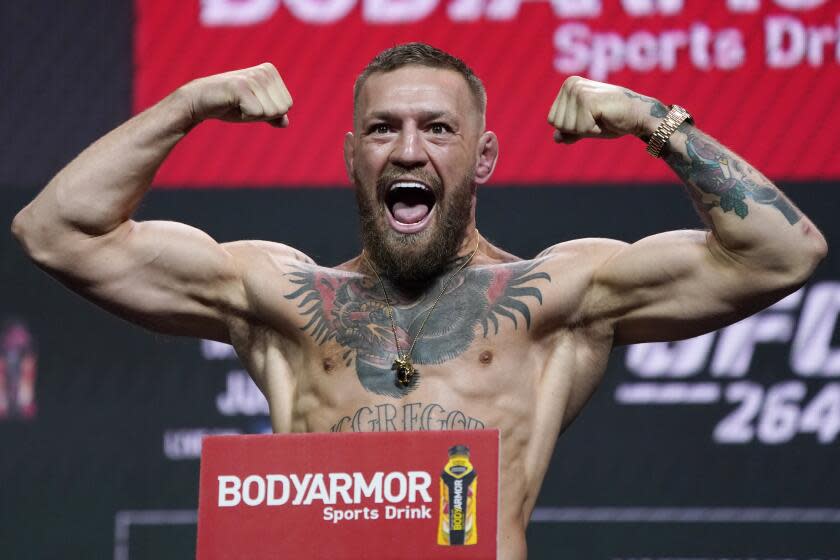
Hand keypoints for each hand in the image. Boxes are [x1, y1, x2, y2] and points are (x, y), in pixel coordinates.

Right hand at [178, 63, 292, 127]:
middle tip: (244, 105)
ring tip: (238, 104)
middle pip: (281, 109)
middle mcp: (264, 71)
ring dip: (252, 115)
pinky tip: (232, 105)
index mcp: (271, 72)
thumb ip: (273, 115)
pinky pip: (257, 113)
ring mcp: (253, 77)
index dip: (268, 113)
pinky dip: (245, 116)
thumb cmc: (230, 105)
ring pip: (270, 112)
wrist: (200, 100)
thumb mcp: (256, 111)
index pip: (287, 105)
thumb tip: (285, 122)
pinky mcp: (241, 86)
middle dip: (262, 115)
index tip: (250, 103)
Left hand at [547, 76, 661, 143]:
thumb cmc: (612, 120)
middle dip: (577, 129)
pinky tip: (605, 118)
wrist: (637, 115)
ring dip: (586, 129)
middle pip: (558, 124)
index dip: (571, 128)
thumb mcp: (586, 127)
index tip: (590, 118)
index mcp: (568, 86)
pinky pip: (580, 128)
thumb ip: (570, 131)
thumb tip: (556, 138)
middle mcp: (571, 84)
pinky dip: (593, 130)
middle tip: (597, 118)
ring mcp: (579, 91)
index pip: (552, 120)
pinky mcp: (588, 100)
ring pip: (567, 127)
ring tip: (601, 117)